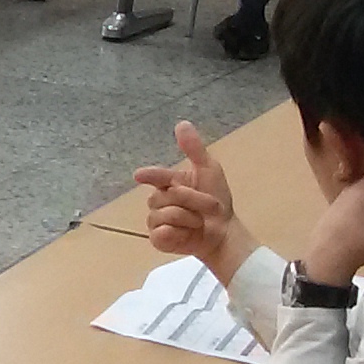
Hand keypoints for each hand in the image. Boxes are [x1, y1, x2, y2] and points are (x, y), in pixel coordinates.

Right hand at [132, 121, 260, 285]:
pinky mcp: (159, 239)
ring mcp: (157, 221)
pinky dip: (178, 233)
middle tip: (210, 206)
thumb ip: (194, 149)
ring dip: (189, 218)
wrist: (224, 232)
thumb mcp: (209, 170)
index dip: (149, 175)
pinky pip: (161, 233)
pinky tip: (187, 235)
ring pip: (164, 214)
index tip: (139, 176)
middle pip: (165, 196)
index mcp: (169, 184)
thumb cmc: (216, 202)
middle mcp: (159, 201)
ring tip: (199, 222)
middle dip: (192, 200)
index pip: (156, 176)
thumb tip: (182, 123)